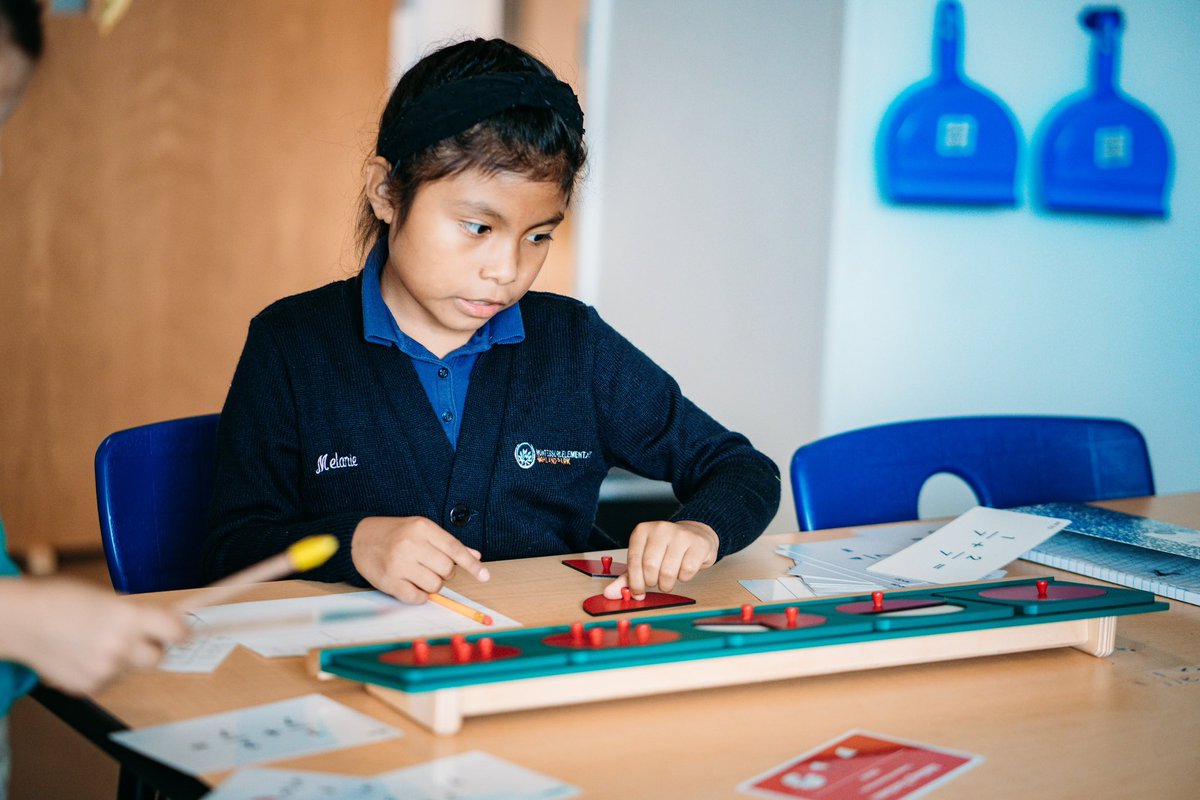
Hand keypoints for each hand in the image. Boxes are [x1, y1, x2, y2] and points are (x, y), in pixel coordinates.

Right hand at [0, 578, 187, 694]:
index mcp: (128, 617)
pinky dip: (103, 670)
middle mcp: (119, 646)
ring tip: (98, 641)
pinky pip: (110, 681)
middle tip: (140, 637)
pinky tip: (84, 654)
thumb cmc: (60, 600)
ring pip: (132, 670)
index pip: (177, 632)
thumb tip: (164, 624)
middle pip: (159, 658)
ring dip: (125, 659)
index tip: (181, 631)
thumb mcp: (107, 598)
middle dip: (153, 648)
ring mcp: (102, 670)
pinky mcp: (87, 687)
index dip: (181, 631)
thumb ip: (137, 614)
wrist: (19, 620)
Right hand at [350, 516, 489, 603]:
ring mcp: (399, 564)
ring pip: (435, 585)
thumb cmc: (395, 534)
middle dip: (445, 573)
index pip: (454, 548)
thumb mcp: (421, 530)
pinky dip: (420, 596)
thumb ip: (448, 543)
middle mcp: (411, 544)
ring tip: (420, 575)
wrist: (359, 538)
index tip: (485, 576)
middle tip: (431, 567)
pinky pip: (417, 597)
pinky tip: (412, 585)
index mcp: (422, 528)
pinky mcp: (389, 581)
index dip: (472, 564)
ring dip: (433, 585)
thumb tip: (475, 555)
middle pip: (446, 570)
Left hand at [603, 520, 718, 599]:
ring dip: (667, 584)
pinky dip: (684, 578)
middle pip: (650, 566)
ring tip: (668, 579)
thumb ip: (627, 577)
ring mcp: (681, 534)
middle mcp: (660, 529)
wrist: (695, 535)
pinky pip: (687, 571)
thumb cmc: (666, 550)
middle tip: (656, 583)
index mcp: (642, 531)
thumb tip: (609, 594)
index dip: (635, 581)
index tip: (638, 592)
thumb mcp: (643, 559)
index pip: (634, 561)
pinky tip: (683, 570)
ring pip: (669, 571)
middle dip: (652, 582)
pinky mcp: (698, 544)